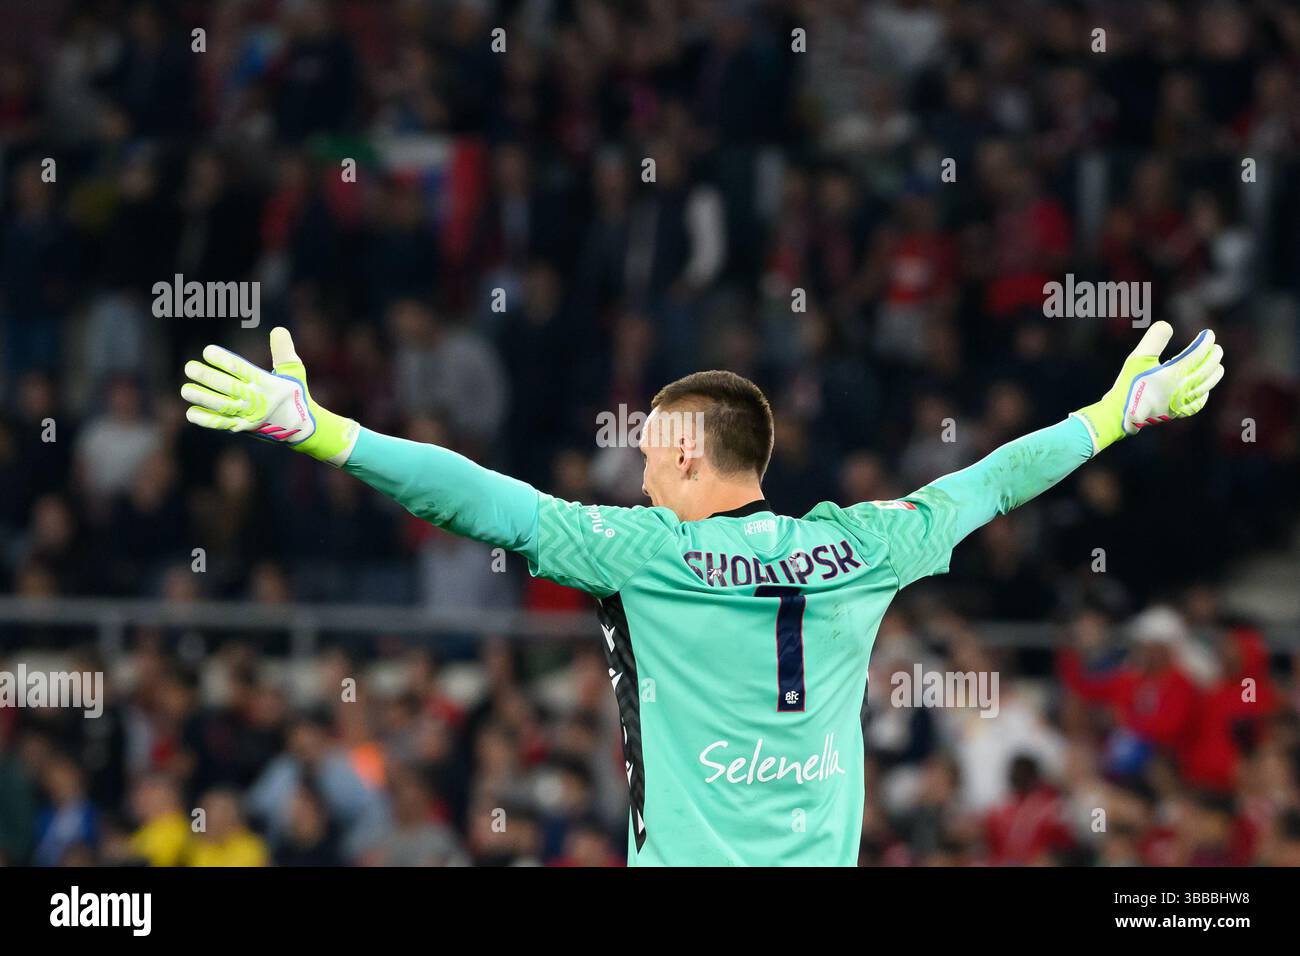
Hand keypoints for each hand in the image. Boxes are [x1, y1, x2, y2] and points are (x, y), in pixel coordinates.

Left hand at [180, 327, 358, 464]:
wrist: (302, 428)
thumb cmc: (296, 395)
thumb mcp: (295, 371)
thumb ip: (284, 351)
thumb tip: (278, 329)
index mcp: (268, 383)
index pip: (242, 369)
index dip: (224, 360)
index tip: (208, 351)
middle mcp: (257, 400)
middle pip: (228, 387)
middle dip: (207, 377)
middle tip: (189, 367)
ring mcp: (250, 416)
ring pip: (222, 406)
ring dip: (202, 398)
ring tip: (185, 389)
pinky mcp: (244, 428)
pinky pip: (222, 424)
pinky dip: (206, 420)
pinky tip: (191, 412)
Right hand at [1073, 321, 1223, 452]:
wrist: (1120, 414)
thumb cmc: (1128, 384)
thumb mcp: (1137, 358)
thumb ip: (1153, 339)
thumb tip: (1167, 325)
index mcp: (1173, 374)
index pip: (1197, 354)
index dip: (1205, 342)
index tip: (1208, 334)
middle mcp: (1181, 388)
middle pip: (1206, 369)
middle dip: (1213, 356)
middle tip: (1216, 347)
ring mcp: (1181, 402)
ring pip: (1205, 386)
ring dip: (1214, 373)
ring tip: (1218, 365)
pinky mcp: (1176, 413)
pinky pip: (1197, 403)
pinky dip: (1204, 393)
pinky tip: (1203, 389)